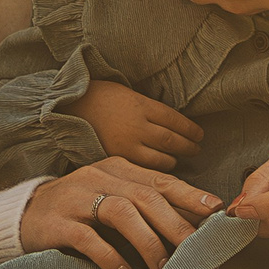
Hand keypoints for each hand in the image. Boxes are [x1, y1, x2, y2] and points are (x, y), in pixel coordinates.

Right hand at [19, 159, 222, 268]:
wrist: (21, 216)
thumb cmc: (76, 211)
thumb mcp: (109, 199)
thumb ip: (141, 205)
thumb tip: (189, 225)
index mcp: (116, 169)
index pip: (160, 180)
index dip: (189, 195)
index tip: (215, 211)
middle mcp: (98, 177)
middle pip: (146, 196)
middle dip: (175, 223)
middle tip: (195, 249)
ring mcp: (76, 198)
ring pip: (122, 213)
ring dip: (147, 242)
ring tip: (162, 268)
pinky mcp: (57, 222)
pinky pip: (89, 238)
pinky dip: (111, 258)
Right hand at [65, 78, 204, 171]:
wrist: (68, 109)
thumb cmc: (100, 98)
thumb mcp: (129, 95)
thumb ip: (149, 110)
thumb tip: (174, 124)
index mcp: (140, 105)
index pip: (175, 120)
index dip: (191, 130)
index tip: (200, 135)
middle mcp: (136, 126)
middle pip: (172, 140)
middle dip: (188, 147)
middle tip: (196, 150)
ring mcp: (126, 144)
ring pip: (161, 159)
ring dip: (174, 162)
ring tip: (179, 161)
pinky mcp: (116, 159)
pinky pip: (143, 169)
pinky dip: (155, 173)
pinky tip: (159, 173)